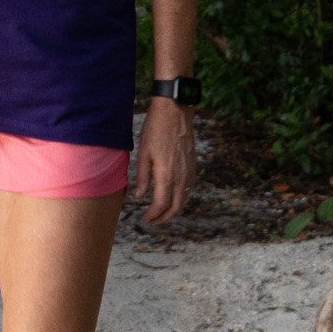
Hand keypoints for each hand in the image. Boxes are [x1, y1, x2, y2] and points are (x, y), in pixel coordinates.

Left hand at [135, 96, 194, 222]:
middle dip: (164, 218)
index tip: (144, 218)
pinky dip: (180, 197)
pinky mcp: (193, 166)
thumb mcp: (143, 153)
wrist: (176, 111)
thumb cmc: (156, 129)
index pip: (161, 204)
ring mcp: (189, 172)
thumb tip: (139, 196)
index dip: (153, 215)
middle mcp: (181, 177)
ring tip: (160, 211)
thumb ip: (141, 177)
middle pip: (176, 207)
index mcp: (166, 175)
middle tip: (152, 220)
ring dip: (173, 209)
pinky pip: (188, 189)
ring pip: (184, 199)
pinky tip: (171, 195)